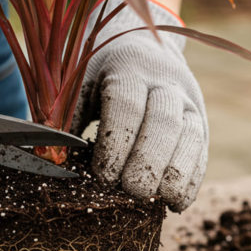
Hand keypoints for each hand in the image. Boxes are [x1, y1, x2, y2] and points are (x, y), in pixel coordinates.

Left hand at [73, 0, 207, 211]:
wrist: (141, 48)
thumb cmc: (99, 77)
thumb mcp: (78, 85)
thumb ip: (64, 119)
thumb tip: (48, 160)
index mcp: (126, 67)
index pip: (126, 106)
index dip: (116, 145)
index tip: (103, 176)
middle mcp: (164, 81)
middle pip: (164, 121)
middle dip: (148, 161)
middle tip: (133, 191)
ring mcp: (188, 100)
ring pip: (191, 135)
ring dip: (176, 173)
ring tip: (159, 201)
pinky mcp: (200, 121)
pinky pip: (202, 151)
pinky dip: (192, 179)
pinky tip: (176, 203)